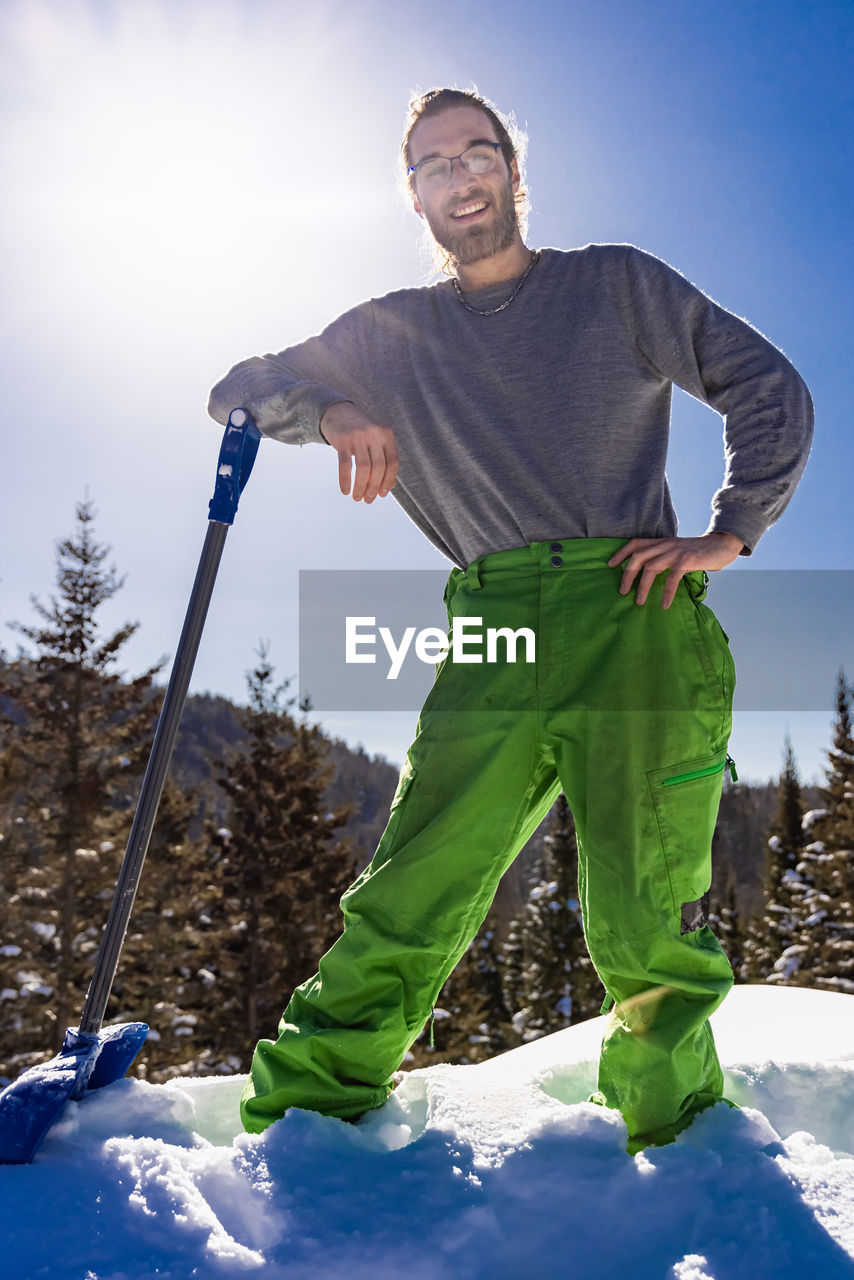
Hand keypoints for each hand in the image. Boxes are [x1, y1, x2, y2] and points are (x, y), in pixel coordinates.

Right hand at [319, 402, 398, 502]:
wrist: (337, 411)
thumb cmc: (360, 432)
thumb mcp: (375, 442)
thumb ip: (384, 461)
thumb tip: (388, 489)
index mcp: (387, 435)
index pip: (393, 463)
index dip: (388, 481)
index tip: (381, 494)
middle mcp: (375, 434)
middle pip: (379, 467)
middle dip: (374, 487)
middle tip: (367, 500)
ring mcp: (359, 435)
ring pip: (363, 468)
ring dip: (361, 487)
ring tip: (357, 497)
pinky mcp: (343, 439)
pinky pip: (345, 465)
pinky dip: (345, 480)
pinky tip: (345, 491)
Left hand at [607, 533, 743, 607]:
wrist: (721, 545)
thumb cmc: (697, 552)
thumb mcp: (676, 550)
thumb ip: (663, 557)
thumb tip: (647, 575)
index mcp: (661, 542)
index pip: (635, 543)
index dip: (621, 553)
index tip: (610, 565)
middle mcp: (665, 545)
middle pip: (638, 557)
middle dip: (627, 574)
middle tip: (622, 591)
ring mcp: (676, 552)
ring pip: (651, 568)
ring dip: (642, 587)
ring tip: (638, 601)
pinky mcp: (687, 561)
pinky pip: (672, 578)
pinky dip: (667, 593)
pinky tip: (664, 604)